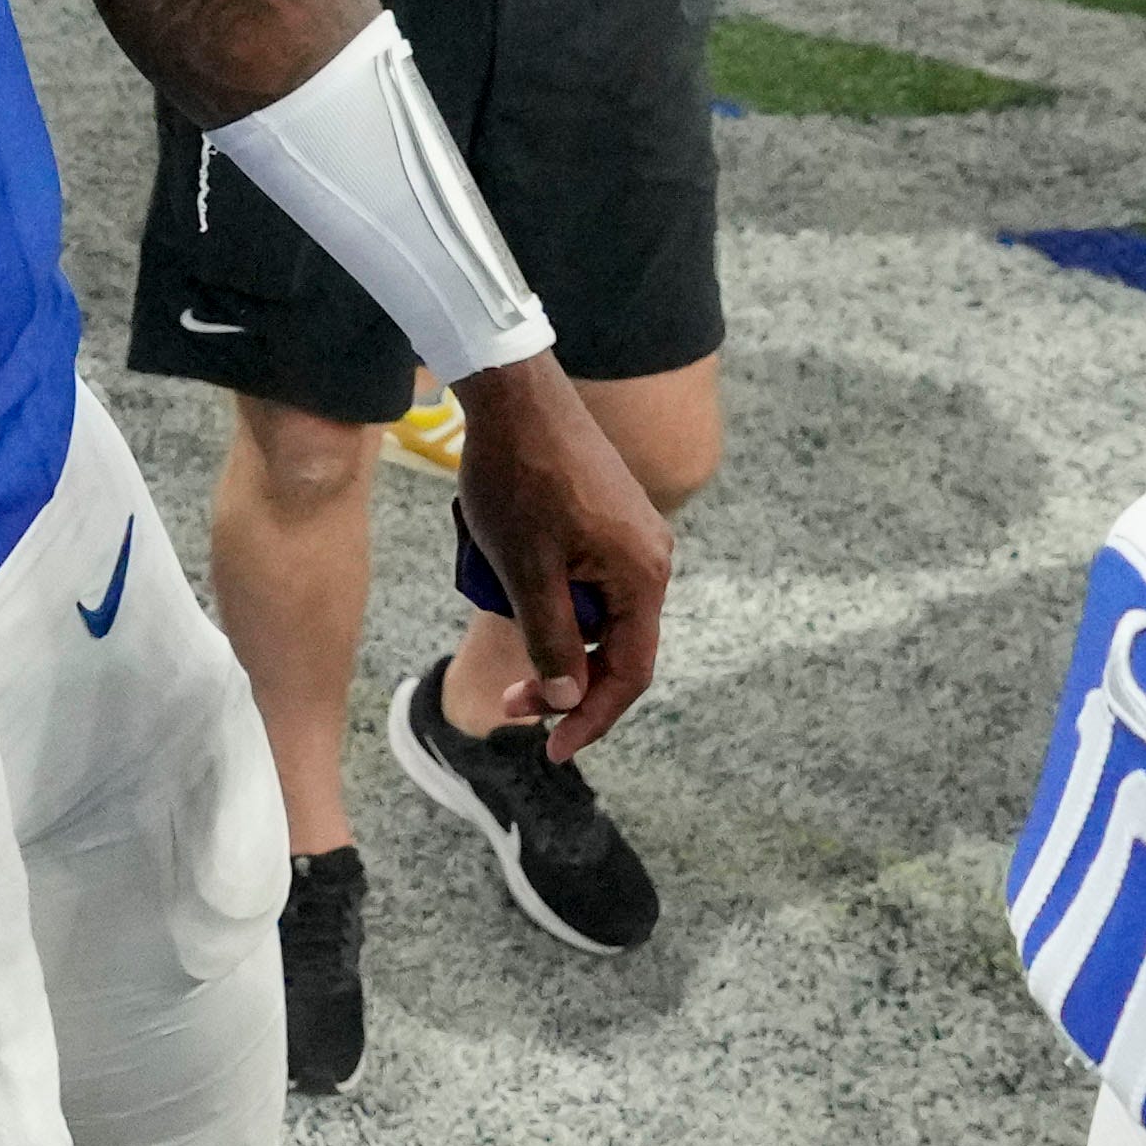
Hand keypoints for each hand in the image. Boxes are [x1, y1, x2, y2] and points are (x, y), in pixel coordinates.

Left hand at [444, 354, 669, 751]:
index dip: (591, 718)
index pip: (628, 673)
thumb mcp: (526, 573)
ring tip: (495, 603)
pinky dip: (550, 596)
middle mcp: (650, 558)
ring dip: (549, 632)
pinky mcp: (607, 518)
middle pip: (614, 648)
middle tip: (507, 703)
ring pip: (594, 613)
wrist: (512, 394)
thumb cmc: (516, 479)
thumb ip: (550, 642)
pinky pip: (584, 579)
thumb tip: (567, 701)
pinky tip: (506, 576)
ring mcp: (631, 536)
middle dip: (562, 679)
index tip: (551, 750)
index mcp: (642, 577)